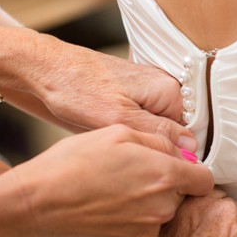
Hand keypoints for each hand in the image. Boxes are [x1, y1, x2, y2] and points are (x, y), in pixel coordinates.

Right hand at [15, 125, 213, 236]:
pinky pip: (147, 224)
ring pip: (164, 209)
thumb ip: (157, 140)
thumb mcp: (117, 133)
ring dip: (150, 199)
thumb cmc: (73, 163)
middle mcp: (163, 204)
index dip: (192, 170)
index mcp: (164, 174)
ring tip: (117, 186)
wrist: (43, 201)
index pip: (205, 179)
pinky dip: (135, 215)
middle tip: (134, 170)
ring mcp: (148, 226)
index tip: (177, 165)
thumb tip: (179, 150)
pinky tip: (110, 203)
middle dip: (167, 182)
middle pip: (183, 194)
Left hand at [29, 35, 193, 147]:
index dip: (174, 155)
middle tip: (127, 155)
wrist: (45, 69)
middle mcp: (162, 87)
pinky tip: (108, 136)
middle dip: (153, 148)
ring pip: (153, 130)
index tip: (154, 167)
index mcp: (168, 90)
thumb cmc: (75, 88)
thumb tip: (190, 148)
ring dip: (138, 143)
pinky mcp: (128, 96)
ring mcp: (146, 91)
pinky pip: (138, 123)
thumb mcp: (118, 118)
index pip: (191, 134)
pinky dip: (126, 134)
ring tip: (114, 143)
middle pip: (173, 132)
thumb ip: (157, 132)